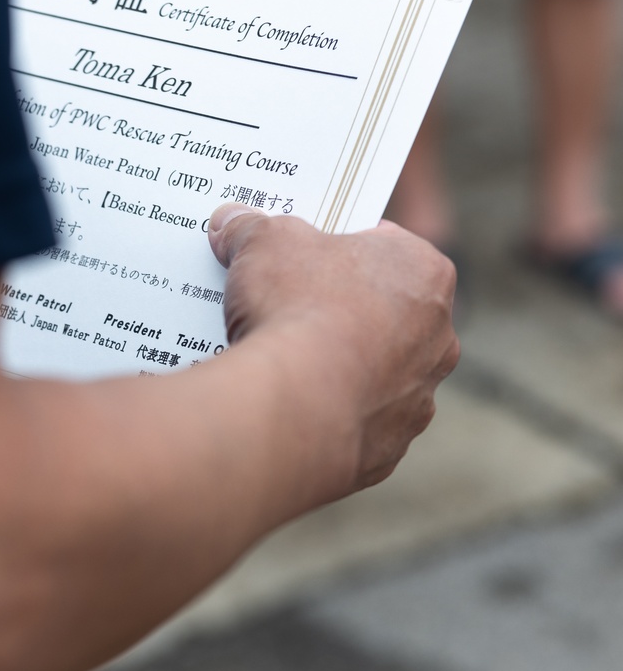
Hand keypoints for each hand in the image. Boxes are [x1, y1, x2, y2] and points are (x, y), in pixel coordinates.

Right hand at [209, 204, 459, 497]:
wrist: (294, 408)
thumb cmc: (297, 309)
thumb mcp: (261, 242)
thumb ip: (250, 227)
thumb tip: (230, 222)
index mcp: (425, 273)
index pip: (385, 246)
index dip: (339, 244)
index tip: (302, 251)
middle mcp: (439, 338)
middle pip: (383, 310)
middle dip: (340, 307)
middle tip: (286, 304)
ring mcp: (419, 399)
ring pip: (374, 372)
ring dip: (337, 365)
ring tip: (280, 361)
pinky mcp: (390, 447)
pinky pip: (356, 422)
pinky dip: (326, 414)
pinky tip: (288, 405)